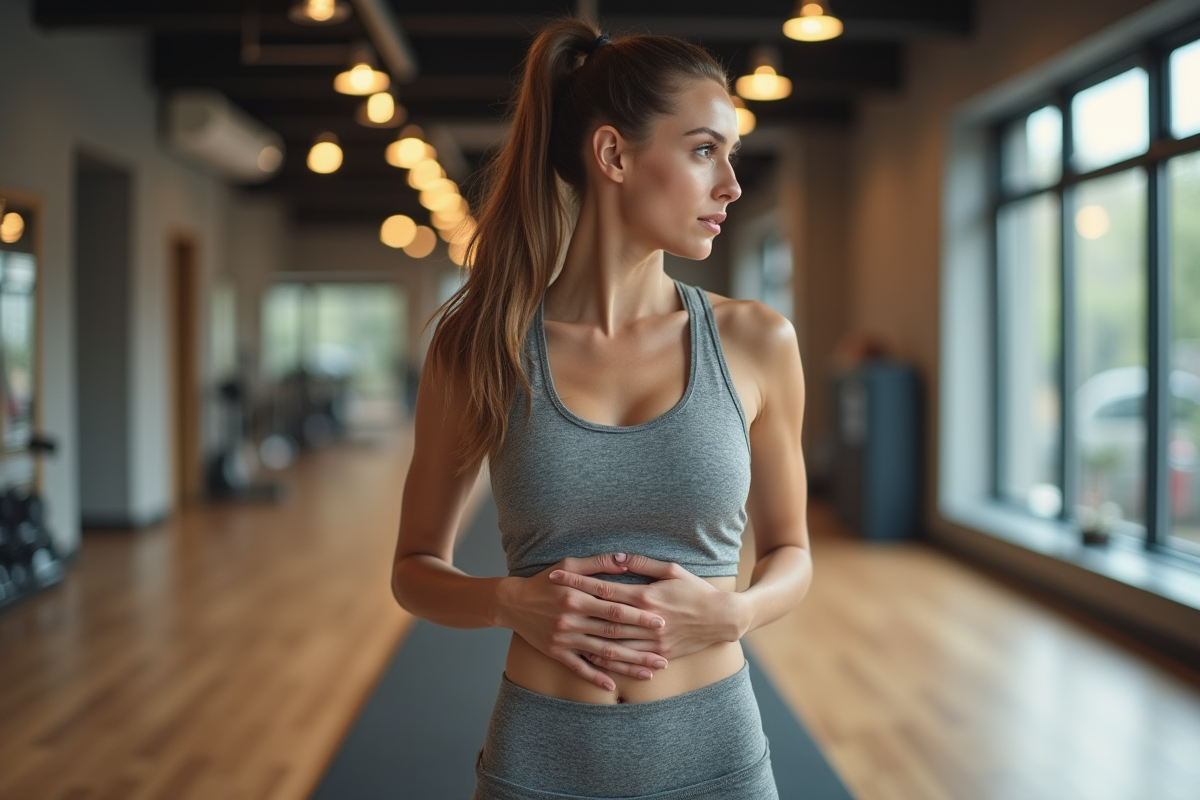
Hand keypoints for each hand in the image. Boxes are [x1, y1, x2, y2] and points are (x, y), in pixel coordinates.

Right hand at [494, 554, 669, 691]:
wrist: (513, 603)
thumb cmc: (544, 581)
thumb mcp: (568, 565)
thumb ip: (598, 564)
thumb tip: (626, 560)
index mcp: (577, 598)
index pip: (613, 608)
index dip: (638, 616)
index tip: (659, 621)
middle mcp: (571, 620)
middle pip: (612, 634)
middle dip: (641, 643)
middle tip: (664, 651)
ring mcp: (564, 639)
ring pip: (602, 654)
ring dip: (628, 664)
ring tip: (650, 670)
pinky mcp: (556, 652)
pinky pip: (579, 667)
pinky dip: (596, 677)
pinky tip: (614, 685)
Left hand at [548, 554, 745, 671]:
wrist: (722, 619)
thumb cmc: (695, 591)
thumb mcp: (672, 570)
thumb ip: (644, 563)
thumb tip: (619, 556)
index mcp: (646, 595)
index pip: (603, 587)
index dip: (577, 581)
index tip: (556, 576)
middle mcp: (645, 618)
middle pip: (600, 613)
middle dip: (572, 606)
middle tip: (548, 600)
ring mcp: (651, 639)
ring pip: (610, 640)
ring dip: (583, 635)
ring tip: (560, 632)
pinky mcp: (658, 653)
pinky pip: (627, 658)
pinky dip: (607, 659)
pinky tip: (589, 657)